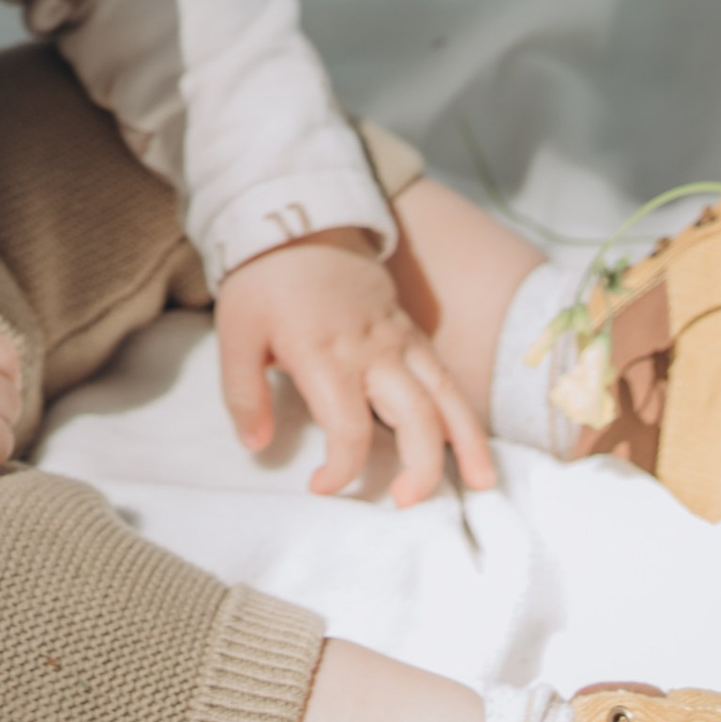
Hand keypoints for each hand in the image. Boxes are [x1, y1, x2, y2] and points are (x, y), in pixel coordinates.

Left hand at [216, 230, 495, 508]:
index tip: (321, 487)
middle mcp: (374, 350)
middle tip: (403, 503)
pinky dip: (465, 410)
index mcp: (327, 355)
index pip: (349, 429)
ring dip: (468, 441)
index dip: (341, 470)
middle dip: (421, 469)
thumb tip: (256, 446)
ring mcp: (400, 339)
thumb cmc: (264, 281)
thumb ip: (244, 393)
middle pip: (416, 417)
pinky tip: (475, 442)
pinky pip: (446, 374)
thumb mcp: (236, 333)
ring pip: (447, 394)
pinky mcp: (412, 330)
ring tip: (484, 483)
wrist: (300, 218)